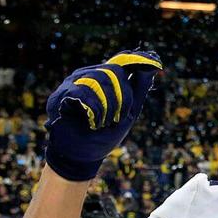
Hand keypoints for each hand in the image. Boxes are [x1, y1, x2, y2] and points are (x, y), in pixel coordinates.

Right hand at [44, 49, 162, 180]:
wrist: (81, 156)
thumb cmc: (104, 134)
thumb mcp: (128, 111)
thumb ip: (138, 89)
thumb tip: (153, 65)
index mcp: (102, 78)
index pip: (121, 61)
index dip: (137, 61)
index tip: (155, 64)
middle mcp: (86, 75)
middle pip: (114, 70)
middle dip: (124, 97)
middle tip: (119, 118)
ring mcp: (72, 82)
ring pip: (101, 78)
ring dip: (109, 106)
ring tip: (103, 123)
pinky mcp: (62, 93)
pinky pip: (85, 91)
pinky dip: (96, 110)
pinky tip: (94, 123)